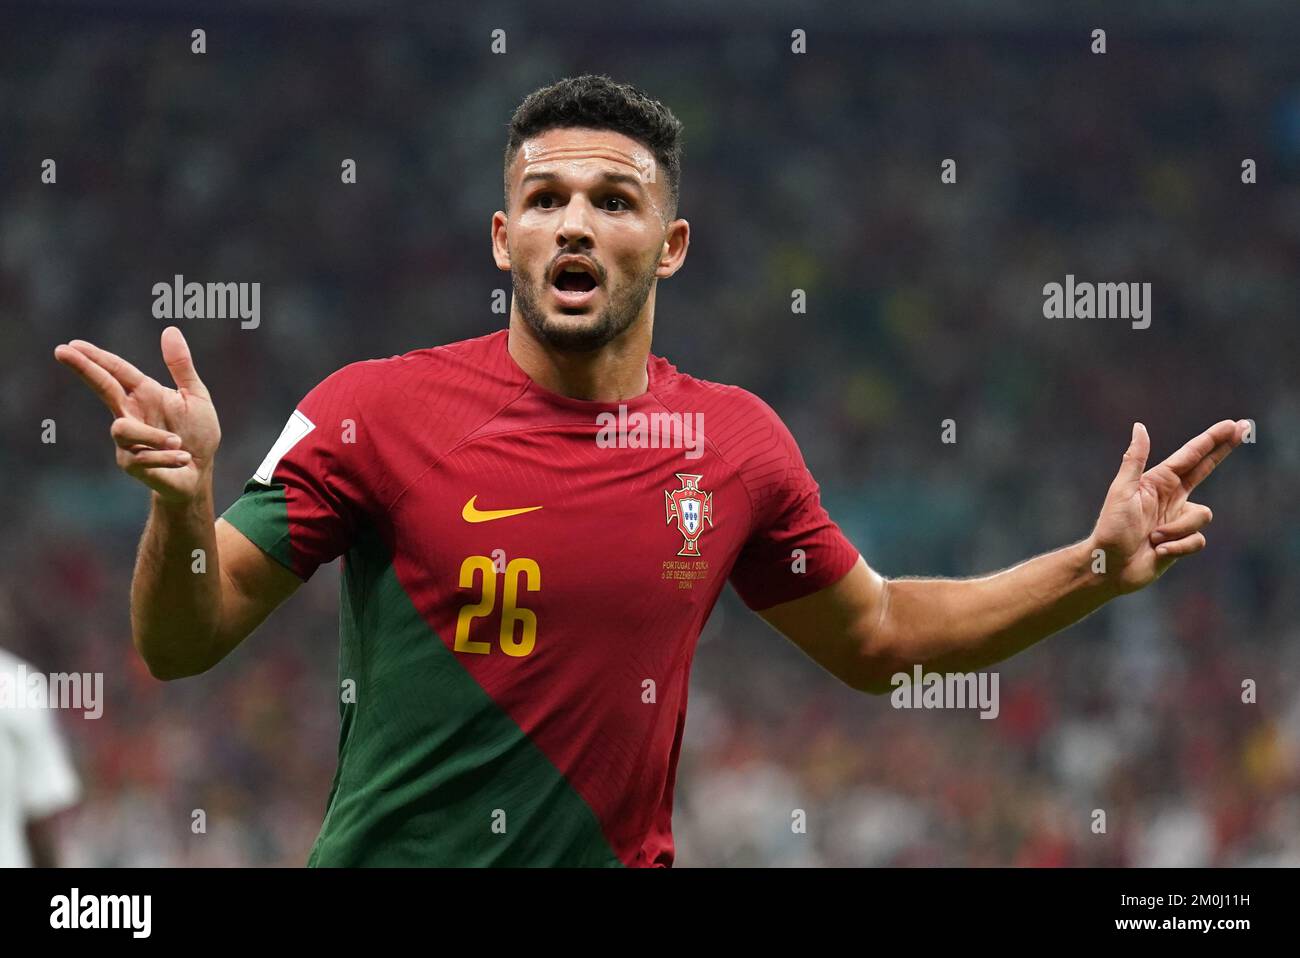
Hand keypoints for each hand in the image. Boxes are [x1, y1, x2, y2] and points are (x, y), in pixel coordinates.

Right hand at [54, 326, 220, 504]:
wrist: (200, 472)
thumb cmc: (197, 433)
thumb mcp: (195, 396)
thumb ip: (181, 366)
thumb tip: (170, 330)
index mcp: (144, 394)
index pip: (117, 371)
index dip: (96, 358)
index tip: (73, 344)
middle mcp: (130, 413)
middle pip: (102, 387)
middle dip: (84, 369)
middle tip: (62, 351)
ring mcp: (126, 439)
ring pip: (122, 429)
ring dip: (154, 437)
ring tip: (179, 443)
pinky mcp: (131, 464)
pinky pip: (144, 457)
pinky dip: (168, 457)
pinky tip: (183, 459)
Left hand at [1090, 419, 1247, 593]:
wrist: (1110, 566)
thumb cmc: (1111, 528)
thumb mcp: (1122, 491)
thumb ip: (1134, 460)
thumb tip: (1140, 426)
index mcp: (1158, 482)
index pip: (1190, 456)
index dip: (1212, 440)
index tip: (1233, 425)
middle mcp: (1172, 497)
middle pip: (1206, 469)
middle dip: (1223, 450)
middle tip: (1244, 428)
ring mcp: (1178, 519)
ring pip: (1202, 516)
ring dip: (1177, 529)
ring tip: (1153, 538)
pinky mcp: (1183, 541)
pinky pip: (1197, 540)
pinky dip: (1177, 547)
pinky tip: (1158, 552)